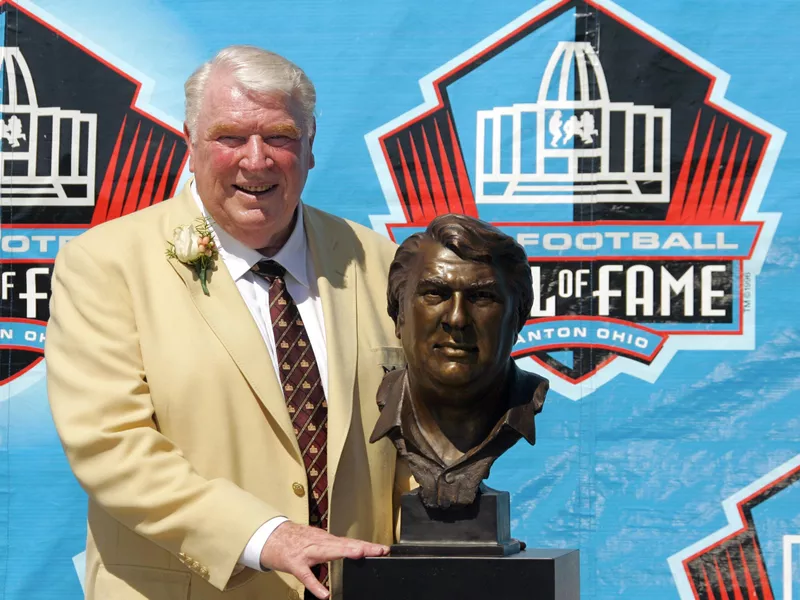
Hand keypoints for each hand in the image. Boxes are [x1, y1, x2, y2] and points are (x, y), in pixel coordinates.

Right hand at [259, 521, 389, 598]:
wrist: (272, 536)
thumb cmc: (295, 540)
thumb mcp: (317, 540)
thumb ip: (333, 546)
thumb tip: (352, 548)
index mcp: (325, 540)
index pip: (349, 542)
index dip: (366, 545)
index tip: (383, 549)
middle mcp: (319, 543)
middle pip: (343, 544)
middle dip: (361, 546)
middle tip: (377, 550)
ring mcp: (307, 553)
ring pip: (327, 552)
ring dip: (343, 552)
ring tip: (358, 555)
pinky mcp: (295, 564)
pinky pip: (306, 576)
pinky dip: (315, 585)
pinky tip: (324, 595)